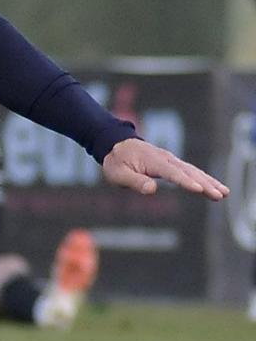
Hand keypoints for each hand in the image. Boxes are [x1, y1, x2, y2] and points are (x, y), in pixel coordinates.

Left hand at [102, 138, 227, 200]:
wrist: (116, 145)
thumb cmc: (116, 162)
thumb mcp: (118, 174)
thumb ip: (135, 181)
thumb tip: (152, 189)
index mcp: (153, 161)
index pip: (172, 173)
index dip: (185, 181)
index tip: (199, 190)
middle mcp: (166, 159)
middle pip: (188, 172)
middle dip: (205, 184)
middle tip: (219, 195)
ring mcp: (171, 160)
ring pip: (193, 171)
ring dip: (209, 181)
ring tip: (224, 193)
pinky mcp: (173, 164)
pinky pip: (191, 171)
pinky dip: (204, 178)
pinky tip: (214, 187)